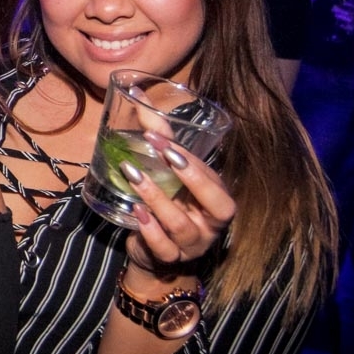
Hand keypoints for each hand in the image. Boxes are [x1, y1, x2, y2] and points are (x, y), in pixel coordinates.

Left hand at [123, 131, 234, 273]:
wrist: (153, 250)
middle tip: (163, 154)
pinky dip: (150, 230)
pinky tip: (136, 211)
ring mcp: (192, 244)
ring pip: (182, 226)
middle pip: (219, 206)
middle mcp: (211, 223)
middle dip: (193, 178)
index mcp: (216, 199)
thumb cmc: (167, 201)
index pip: (214, 179)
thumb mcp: (166, 170)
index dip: (192, 161)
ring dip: (158, 199)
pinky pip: (164, 249)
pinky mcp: (169, 258)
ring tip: (134, 176)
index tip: (160, 139)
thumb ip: (159, 136)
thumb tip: (136, 94)